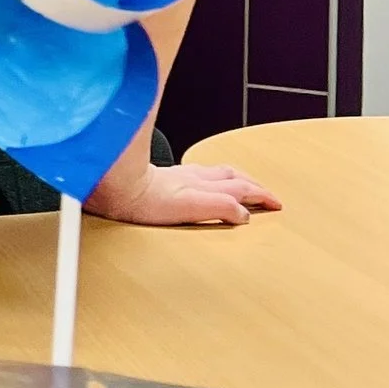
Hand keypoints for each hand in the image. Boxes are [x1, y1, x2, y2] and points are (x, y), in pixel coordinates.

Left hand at [90, 153, 282, 226]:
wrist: (111, 187)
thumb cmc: (139, 200)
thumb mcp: (187, 208)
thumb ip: (218, 207)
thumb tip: (243, 214)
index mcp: (202, 186)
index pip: (240, 188)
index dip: (261, 196)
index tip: (277, 203)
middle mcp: (193, 178)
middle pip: (233, 176)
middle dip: (254, 184)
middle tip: (269, 195)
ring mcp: (179, 176)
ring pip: (216, 172)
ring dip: (236, 177)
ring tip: (246, 183)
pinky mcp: (164, 177)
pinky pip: (198, 173)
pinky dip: (213, 177)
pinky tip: (205, 180)